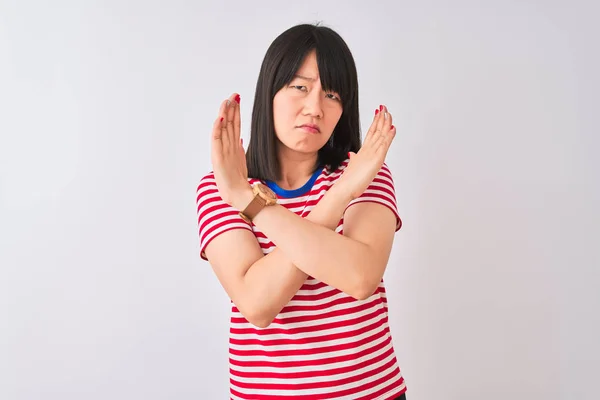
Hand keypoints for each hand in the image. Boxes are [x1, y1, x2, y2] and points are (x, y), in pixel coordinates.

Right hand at [211, 93, 251, 208]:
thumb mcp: (239, 161)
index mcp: (232, 147)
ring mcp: (221, 151)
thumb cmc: (236, 181)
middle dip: (231, 109)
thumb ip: (238, 149)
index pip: (234, 125)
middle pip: (229, 124)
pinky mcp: (218, 157)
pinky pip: (217, 140)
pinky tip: (220, 119)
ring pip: (223, 129)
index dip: (235, 112)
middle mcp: (226, 147)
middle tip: (233, 95)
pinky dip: (218, 129)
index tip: (238, 99)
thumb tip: (240, 139)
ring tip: (227, 101)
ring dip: (225, 115)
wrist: (237, 194)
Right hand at [339, 104, 396, 199]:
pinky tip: (392, 128)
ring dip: (385, 123)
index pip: (370, 133)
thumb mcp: (352, 166)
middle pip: (375, 130)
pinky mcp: (377, 159)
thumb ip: (354, 158)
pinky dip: (389, 135)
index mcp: (362, 150)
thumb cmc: (348, 180)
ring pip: (380, 135)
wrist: (345, 187)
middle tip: (383, 108)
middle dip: (380, 118)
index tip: (378, 114)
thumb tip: (353, 154)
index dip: (375, 122)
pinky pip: (385, 144)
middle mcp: (367, 149)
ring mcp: (372, 153)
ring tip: (388, 113)